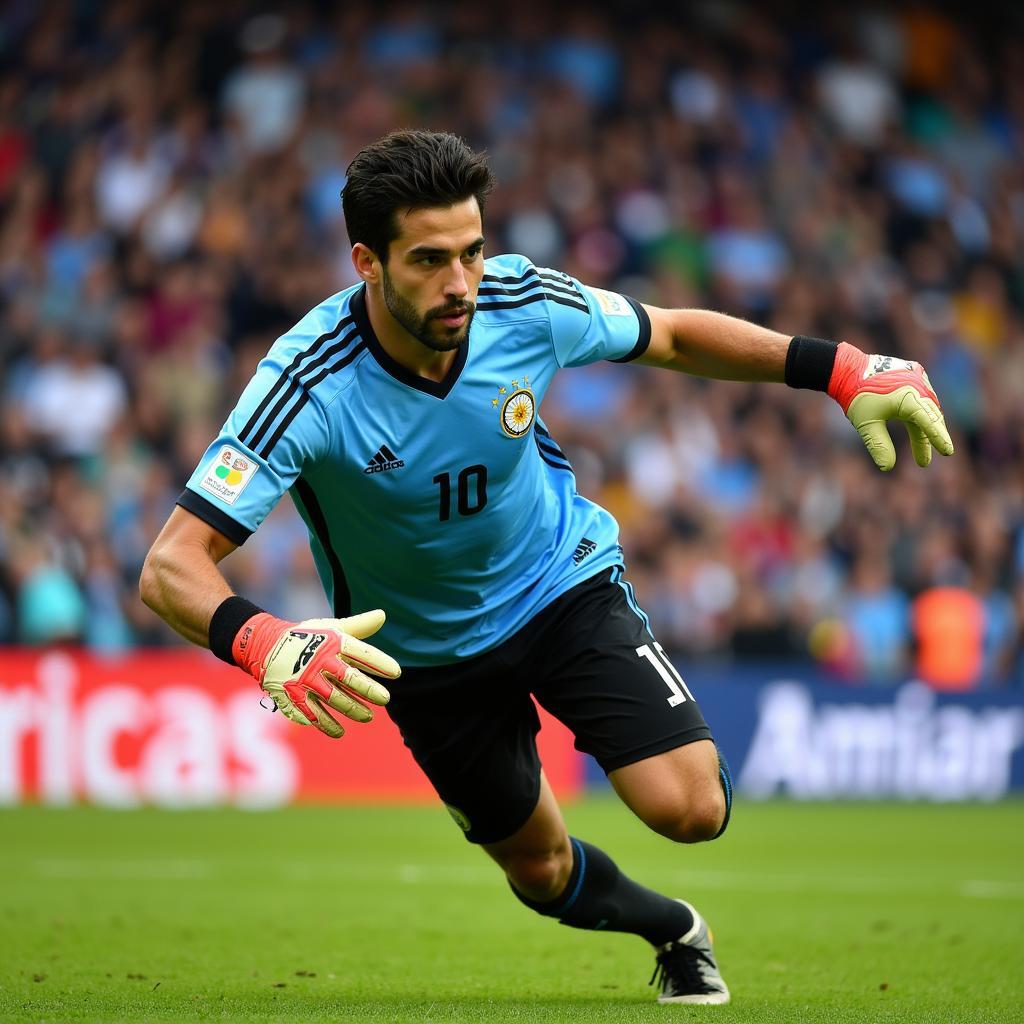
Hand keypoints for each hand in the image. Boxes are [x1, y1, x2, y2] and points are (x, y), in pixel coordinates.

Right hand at [233, 609, 400, 737]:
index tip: (396, 673)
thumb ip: (358, 626)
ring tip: (368, 717)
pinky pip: (312, 714)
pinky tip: (339, 731)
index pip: (360, 652)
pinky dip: (326, 724)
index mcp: (332, 642)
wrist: (265, 645)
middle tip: (385, 699)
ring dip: (353, 710)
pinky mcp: (292, 696)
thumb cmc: (306, 637)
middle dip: (369, 690)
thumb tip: (383, 616)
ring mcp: (305, 680)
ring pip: (334, 699)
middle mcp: (319, 661)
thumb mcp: (330, 628)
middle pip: (349, 678)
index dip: (380, 663)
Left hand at [828, 343, 953, 470]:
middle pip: (930, 416)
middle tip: (925, 462)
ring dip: (925, 429)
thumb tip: (887, 468)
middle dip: (930, 439)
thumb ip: (879, 445)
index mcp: (909, 396)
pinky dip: (921, 413)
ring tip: (921, 453)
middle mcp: (918, 384)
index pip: (928, 421)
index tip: (948, 452)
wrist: (848, 370)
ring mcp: (917, 377)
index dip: (938, 438)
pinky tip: (919, 429)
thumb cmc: (857, 397)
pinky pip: (923, 396)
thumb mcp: (866, 424)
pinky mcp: (914, 374)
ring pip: (927, 407)